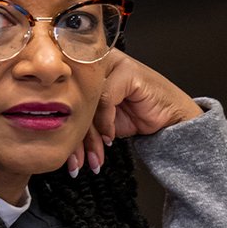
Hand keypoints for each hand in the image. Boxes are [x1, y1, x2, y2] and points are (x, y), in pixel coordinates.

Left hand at [67, 50, 202, 176]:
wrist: (169, 119)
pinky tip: (110, 137)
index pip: (66, 100)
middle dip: (76, 139)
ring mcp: (112, 65)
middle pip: (74, 101)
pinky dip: (106, 123)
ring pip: (87, 102)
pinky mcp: (127, 71)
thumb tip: (56, 138)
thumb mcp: (101, 122)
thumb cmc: (137, 115)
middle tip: (76, 162)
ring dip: (90, 138)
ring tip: (93, 158)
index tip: (67, 157)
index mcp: (86, 73)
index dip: (65, 130)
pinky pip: (105, 99)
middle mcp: (97, 65)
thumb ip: (81, 121)